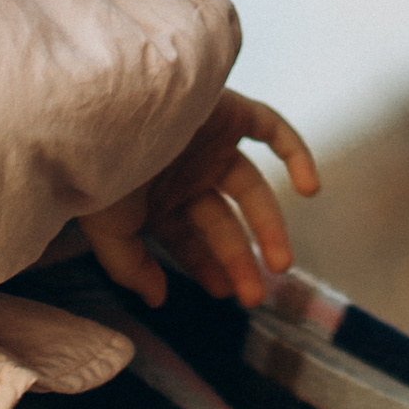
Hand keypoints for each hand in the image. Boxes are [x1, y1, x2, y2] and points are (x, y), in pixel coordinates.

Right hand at [69, 92, 322, 310]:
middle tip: (255, 295)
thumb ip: (131, 266)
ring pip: (250, 188)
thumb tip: (158, 299)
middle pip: (222, 221)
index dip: (206, 265)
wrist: (108, 109)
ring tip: (281, 264)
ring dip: (269, 226)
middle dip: (238, 258)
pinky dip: (294, 154)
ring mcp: (209, 140)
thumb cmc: (98, 166)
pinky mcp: (229, 110)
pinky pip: (271, 130)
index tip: (223, 291)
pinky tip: (310, 189)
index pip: (189, 238)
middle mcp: (186, 170)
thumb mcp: (107, 228)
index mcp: (157, 195)